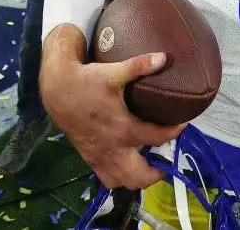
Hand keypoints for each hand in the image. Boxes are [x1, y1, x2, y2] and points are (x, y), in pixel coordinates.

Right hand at [40, 51, 185, 189]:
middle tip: (165, 160)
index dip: (174, 133)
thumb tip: (163, 57)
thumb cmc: (87, 81)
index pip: (157, 139)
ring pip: (122, 182)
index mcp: (123, 129)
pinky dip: (119, 177)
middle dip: (157, 172)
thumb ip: (140, 65)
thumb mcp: (114, 72)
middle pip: (140, 176)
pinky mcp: (89, 157)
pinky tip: (126, 162)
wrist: (57, 90)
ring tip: (148, 163)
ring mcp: (99, 156)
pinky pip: (106, 178)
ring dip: (137, 178)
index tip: (183, 125)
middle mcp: (112, 148)